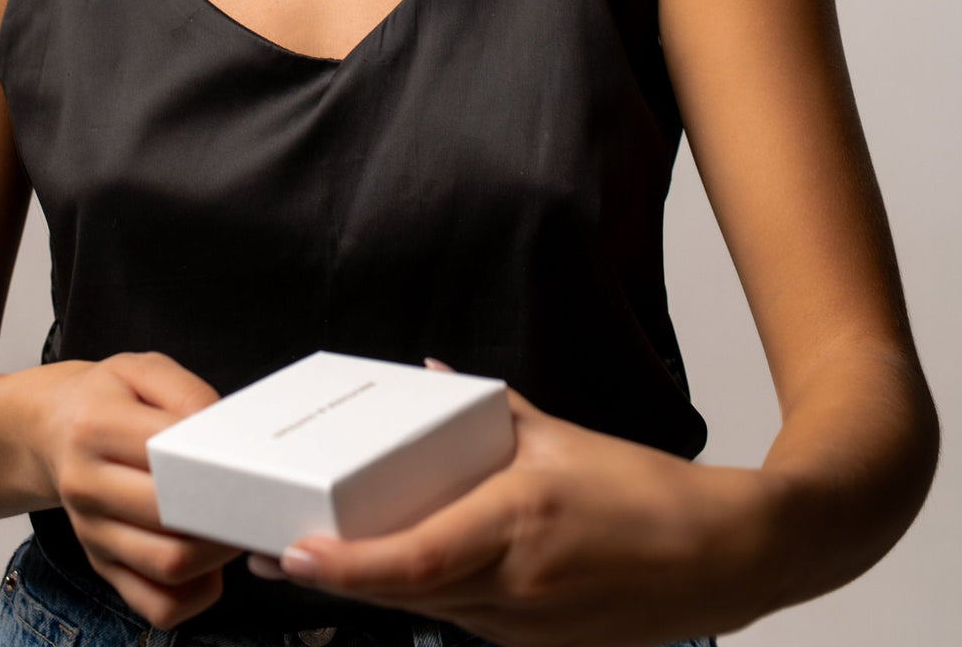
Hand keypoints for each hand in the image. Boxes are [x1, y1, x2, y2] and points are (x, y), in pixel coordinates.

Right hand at [37, 351, 244, 629]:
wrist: (50, 428)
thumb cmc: (106, 396)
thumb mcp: (142, 369)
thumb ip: (187, 392)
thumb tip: (222, 433)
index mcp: (96, 426)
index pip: (166, 456)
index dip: (217, 464)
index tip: (250, 464)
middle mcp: (87, 485)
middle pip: (170, 517)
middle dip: (226, 512)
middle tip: (257, 497)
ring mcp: (92, 533)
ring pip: (167, 567)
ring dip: (218, 554)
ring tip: (238, 525)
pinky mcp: (102, 564)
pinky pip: (156, 604)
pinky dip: (195, 594)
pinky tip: (211, 562)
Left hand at [247, 359, 769, 646]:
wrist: (722, 558)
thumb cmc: (647, 494)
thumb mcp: (560, 436)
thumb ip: (484, 407)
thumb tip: (431, 376)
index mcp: (518, 523)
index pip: (415, 557)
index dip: (348, 565)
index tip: (294, 552)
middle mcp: (514, 583)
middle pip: (404, 593)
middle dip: (334, 578)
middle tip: (274, 552)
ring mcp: (524, 623)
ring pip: (427, 610)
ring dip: (373, 589)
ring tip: (318, 558)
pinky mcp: (535, 642)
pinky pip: (461, 619)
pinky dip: (423, 596)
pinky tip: (400, 570)